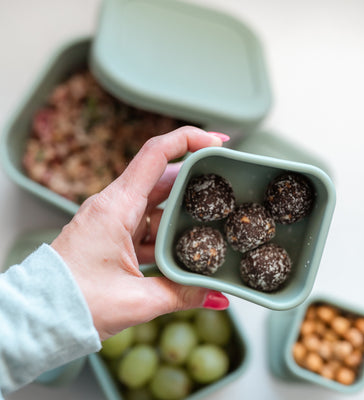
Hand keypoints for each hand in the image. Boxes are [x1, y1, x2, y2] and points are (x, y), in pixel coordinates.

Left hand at [51, 126, 229, 339]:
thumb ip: (182, 294)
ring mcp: (113, 220)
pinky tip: (185, 249)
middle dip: (196, 181)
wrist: (39, 318)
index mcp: (116, 207)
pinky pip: (147, 225)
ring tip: (212, 223)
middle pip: (163, 178)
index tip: (217, 142)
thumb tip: (216, 295)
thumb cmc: (75, 303)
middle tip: (226, 188)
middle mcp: (113, 206)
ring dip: (182, 213)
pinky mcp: (113, 235)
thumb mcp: (136, 301)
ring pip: (157, 204)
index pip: (155, 154)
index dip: (189, 139)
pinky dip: (167, 234)